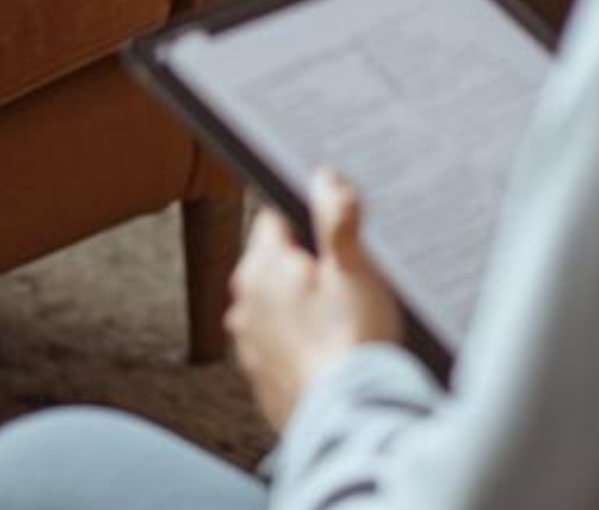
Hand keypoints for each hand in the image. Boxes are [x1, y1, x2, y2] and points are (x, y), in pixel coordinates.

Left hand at [225, 170, 404, 431]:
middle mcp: (244, 304)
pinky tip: (331, 351)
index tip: (334, 228)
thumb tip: (324, 177)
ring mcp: (249, 345)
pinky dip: (299, 344)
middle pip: (273, 262)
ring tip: (343, 317)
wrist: (350, 421)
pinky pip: (280, 346)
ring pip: (275, 305)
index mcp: (260, 269)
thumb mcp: (354, 270)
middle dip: (304, 263)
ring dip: (300, 305)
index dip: (307, 217)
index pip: (274, 217)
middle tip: (347, 275)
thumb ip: (336, 219)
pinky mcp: (262, 380)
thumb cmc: (354, 343)